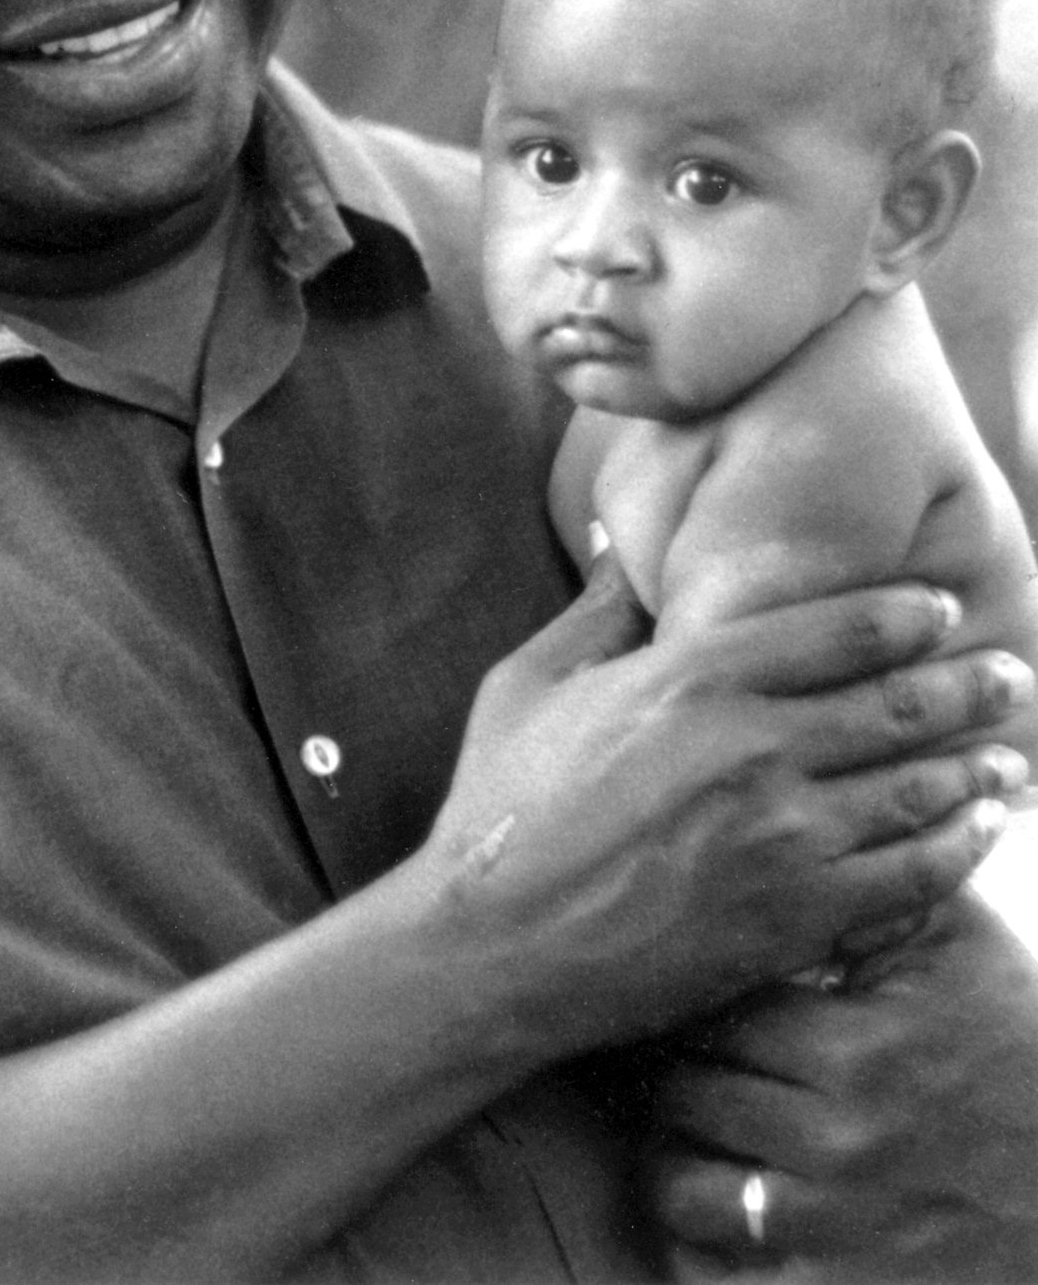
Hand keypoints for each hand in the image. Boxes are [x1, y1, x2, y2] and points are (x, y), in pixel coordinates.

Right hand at [417, 556, 1029, 1057]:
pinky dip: (958, 849)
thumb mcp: (531, 682)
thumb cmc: (502, 808)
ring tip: (1010, 756)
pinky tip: (979, 832)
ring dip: (979, 766)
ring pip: (918, 787)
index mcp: (693, 674)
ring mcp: (782, 836)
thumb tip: (618, 535)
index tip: (942, 609)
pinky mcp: (796, 917)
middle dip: (971, 683)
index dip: (906, 614)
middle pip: (901, 701)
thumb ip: (597, 609)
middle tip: (1010, 675)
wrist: (494, 945)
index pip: (839, 627)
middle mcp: (753, 745)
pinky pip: (910, 877)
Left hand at [647, 887, 1037, 1278]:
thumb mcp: (963, 949)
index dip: (693, 999)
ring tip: (687, 1131)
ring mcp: (837, 1228)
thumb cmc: (1015, 1044)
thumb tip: (807, 807)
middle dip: (674, 1070)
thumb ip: (881, 878)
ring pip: (683, 1188)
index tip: (687, 989)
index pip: (713, 1014)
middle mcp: (837, 1143)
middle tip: (673, 1055)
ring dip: (674, 1157)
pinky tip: (716, 1203)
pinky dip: (703, 1244)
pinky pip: (722, 1275)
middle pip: (685, 1096)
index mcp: (857, 1050)